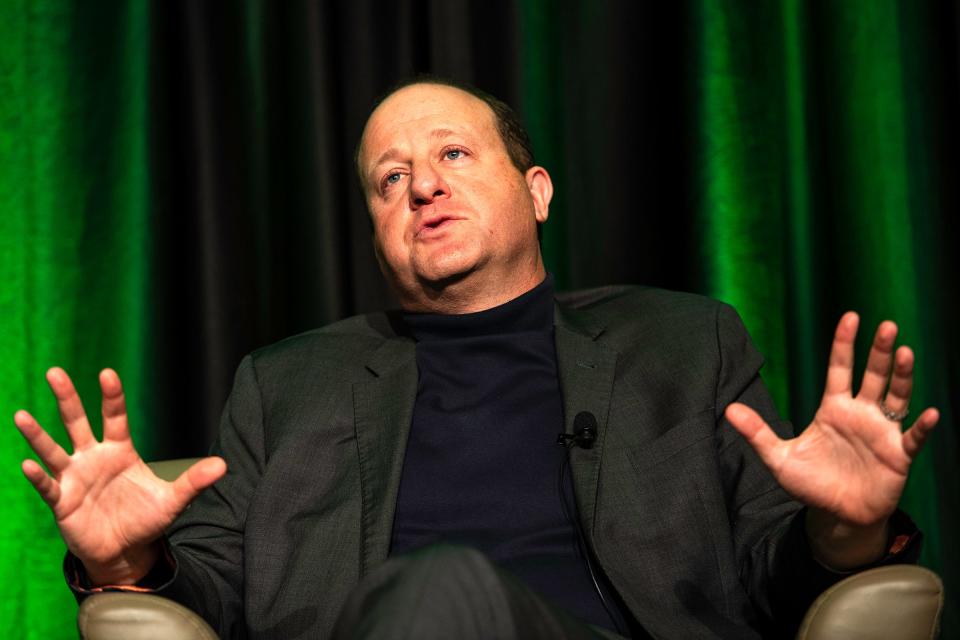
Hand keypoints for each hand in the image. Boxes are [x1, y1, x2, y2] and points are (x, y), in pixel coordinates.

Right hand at [15, 367, 225, 584]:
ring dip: (37, 435)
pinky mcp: (63, 501)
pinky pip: (49, 486)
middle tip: (54, 372)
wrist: (126, 550)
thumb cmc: (147, 520)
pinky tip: (28, 464)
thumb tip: (224, 465)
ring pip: (54, 450)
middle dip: (67, 398)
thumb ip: (194, 481)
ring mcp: (75, 478)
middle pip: (77, 422)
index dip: (112, 396)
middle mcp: (93, 458)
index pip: (115, 417)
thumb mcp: (174, 500)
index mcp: (120, 451)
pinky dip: (39, 476)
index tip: (107, 373)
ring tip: (21, 415)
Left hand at [725, 313, 938, 565]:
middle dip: (880, 351)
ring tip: (906, 353)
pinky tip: (931, 413)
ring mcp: (881, 433)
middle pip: (873, 375)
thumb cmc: (810, 484)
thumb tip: (728, 409)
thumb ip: (757, 432)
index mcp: (833, 409)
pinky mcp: (898, 456)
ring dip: (903, 376)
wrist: (836, 515)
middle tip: (887, 326)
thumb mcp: (779, 458)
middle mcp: (861, 414)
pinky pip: (913, 438)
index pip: (839, 368)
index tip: (850, 317)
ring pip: (896, 397)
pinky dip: (923, 427)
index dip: (844, 344)